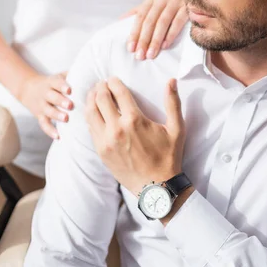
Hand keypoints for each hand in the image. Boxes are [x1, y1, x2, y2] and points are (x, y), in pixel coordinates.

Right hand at [20, 73, 73, 138]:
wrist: (28, 88)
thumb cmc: (52, 83)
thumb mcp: (59, 76)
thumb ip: (72, 75)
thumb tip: (90, 72)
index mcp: (51, 82)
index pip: (56, 83)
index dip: (63, 86)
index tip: (70, 90)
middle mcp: (45, 94)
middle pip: (52, 97)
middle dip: (61, 101)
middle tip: (70, 105)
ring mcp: (41, 105)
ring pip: (48, 111)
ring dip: (57, 115)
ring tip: (66, 119)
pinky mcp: (39, 116)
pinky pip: (44, 124)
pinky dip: (50, 131)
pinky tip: (58, 136)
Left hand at [85, 76, 184, 195]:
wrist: (156, 188)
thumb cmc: (168, 157)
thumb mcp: (176, 129)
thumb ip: (173, 102)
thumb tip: (172, 80)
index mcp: (134, 120)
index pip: (117, 92)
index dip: (113, 82)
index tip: (112, 78)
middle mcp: (116, 128)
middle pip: (100, 99)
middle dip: (100, 87)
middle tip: (102, 83)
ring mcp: (106, 141)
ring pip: (91, 113)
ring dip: (91, 100)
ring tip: (94, 94)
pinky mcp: (101, 151)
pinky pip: (91, 129)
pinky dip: (90, 117)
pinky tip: (93, 112)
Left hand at [123, 0, 187, 59]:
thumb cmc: (171, 0)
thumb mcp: (155, 1)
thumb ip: (140, 10)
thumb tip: (121, 20)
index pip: (140, 17)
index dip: (134, 33)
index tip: (130, 48)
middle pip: (150, 21)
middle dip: (144, 40)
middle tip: (140, 55)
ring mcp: (176, 1)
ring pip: (162, 23)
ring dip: (156, 40)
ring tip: (151, 54)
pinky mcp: (188, 7)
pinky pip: (178, 22)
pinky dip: (171, 34)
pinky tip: (166, 45)